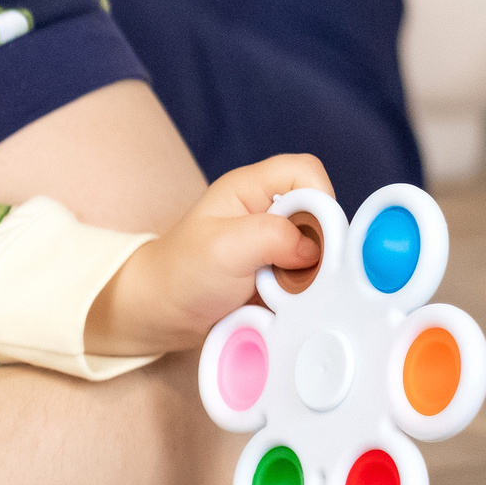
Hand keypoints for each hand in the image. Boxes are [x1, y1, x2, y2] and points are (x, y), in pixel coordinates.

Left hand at [87, 153, 330, 358]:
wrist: (164, 313)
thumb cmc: (181, 272)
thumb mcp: (223, 248)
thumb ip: (272, 236)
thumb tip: (315, 248)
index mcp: (250, 188)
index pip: (305, 171)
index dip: (319, 199)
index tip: (312, 238)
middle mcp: (267, 210)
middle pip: (321, 212)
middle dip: (317, 244)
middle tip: (291, 271)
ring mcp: (275, 242)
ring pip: (322, 248)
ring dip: (311, 272)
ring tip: (279, 289)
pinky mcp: (280, 270)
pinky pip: (312, 275)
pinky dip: (305, 290)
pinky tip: (281, 300)